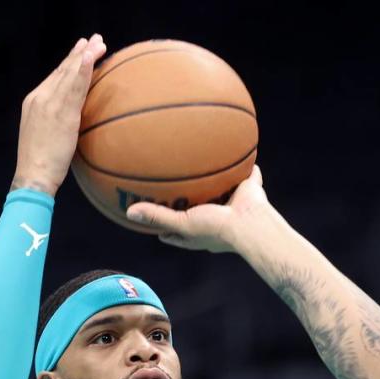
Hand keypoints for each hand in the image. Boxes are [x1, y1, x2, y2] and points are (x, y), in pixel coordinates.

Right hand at [12, 34, 106, 196]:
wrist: (33, 176)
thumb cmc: (43, 164)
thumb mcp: (49, 137)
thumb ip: (59, 123)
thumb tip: (74, 121)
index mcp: (35, 102)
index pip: (55, 78)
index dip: (70, 64)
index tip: (82, 51)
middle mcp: (39, 98)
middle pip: (62, 71)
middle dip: (79, 54)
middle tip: (94, 39)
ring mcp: (48, 104)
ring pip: (68, 75)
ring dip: (84, 57)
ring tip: (98, 44)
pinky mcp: (59, 113)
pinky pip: (73, 88)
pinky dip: (82, 71)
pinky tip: (91, 59)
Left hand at [125, 166, 269, 253]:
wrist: (251, 223)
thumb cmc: (217, 228)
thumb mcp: (183, 223)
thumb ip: (158, 216)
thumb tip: (128, 212)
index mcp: (199, 231)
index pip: (175, 231)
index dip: (161, 227)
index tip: (149, 216)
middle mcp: (215, 218)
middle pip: (196, 208)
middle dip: (186, 199)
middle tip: (170, 187)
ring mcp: (232, 204)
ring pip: (218, 189)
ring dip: (213, 180)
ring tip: (201, 163)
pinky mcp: (247, 190)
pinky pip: (244, 174)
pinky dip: (242, 165)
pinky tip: (233, 146)